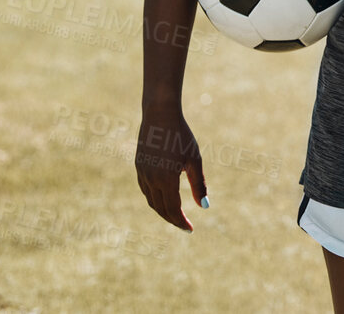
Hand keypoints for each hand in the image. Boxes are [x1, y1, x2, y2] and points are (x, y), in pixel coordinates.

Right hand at [136, 107, 207, 230]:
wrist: (160, 114)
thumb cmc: (182, 136)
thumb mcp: (195, 160)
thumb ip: (199, 184)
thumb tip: (204, 207)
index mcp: (165, 180)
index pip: (173, 210)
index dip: (181, 222)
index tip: (190, 229)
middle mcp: (151, 180)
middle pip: (160, 209)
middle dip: (172, 219)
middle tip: (184, 225)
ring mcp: (142, 173)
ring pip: (151, 200)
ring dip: (162, 211)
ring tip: (175, 215)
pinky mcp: (139, 166)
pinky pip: (145, 189)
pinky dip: (154, 199)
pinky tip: (162, 198)